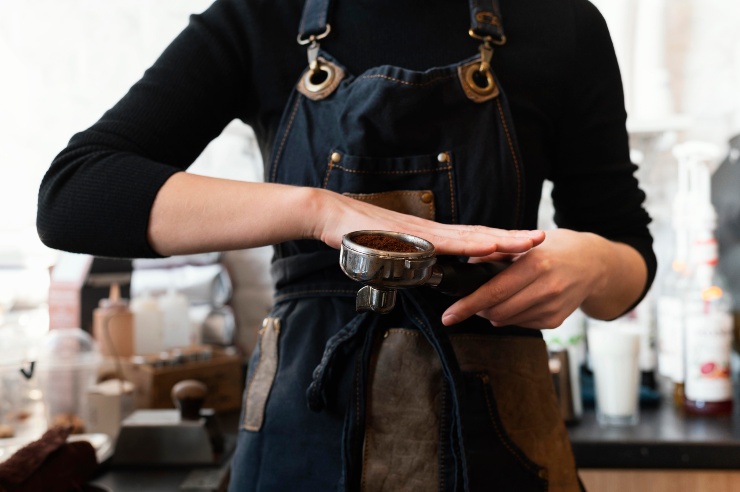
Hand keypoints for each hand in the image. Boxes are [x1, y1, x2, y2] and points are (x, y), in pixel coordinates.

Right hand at [312, 189, 545, 257]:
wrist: (331, 215)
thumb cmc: (357, 233)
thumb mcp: (389, 251)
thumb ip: (408, 259)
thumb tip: (421, 271)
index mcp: (431, 235)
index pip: (472, 238)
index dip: (499, 240)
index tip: (523, 243)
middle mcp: (433, 231)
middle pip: (480, 235)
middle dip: (512, 238)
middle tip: (542, 239)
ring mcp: (425, 233)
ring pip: (471, 238)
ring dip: (502, 240)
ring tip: (530, 241)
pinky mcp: (412, 238)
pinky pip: (446, 243)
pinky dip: (471, 245)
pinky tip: (490, 246)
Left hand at [440, 229, 644, 328]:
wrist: (593, 264)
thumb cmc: (555, 249)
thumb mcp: (526, 241)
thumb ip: (496, 252)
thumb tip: (467, 265)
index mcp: (535, 264)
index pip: (493, 291)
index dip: (467, 305)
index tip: (448, 316)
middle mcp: (546, 287)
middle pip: (497, 311)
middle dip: (477, 309)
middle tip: (469, 302)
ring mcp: (552, 307)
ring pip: (507, 320)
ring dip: (493, 313)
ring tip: (495, 297)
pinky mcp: (556, 320)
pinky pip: (520, 324)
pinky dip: (510, 316)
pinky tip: (517, 301)